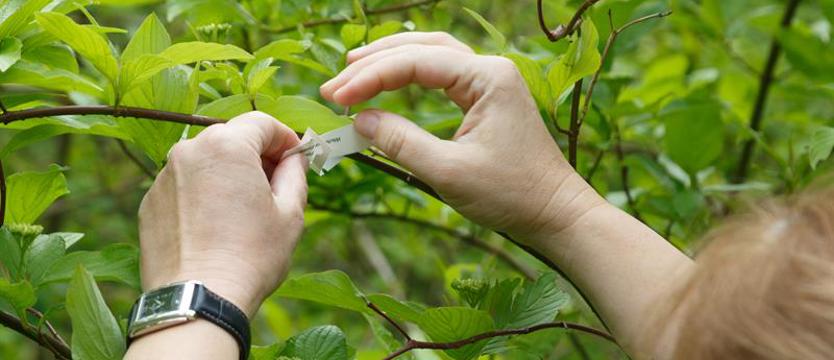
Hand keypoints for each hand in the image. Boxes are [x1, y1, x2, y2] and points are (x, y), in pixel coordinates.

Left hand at [137, 111, 307, 316]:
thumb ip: (295, 174)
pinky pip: (185, 186)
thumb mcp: (290, 213)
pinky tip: (217, 227)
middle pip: (232, 139)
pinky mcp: (150, 203)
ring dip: (228, 176)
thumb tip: (295, 159)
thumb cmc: (251, 256)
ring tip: (244, 213)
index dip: (286, 139)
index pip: (262, 123)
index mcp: (227, 146)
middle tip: (276, 187)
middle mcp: (189, 151)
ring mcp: (164, 177)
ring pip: (206, 163)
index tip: (297, 160)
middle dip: (256, 156)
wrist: (198, 299)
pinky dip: (203, 196)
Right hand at [320, 32, 604, 244]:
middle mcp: (490, 70)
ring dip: (392, 60)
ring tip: (353, 69)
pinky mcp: (487, 98)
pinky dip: (412, 73)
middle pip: (422, 48)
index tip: (337, 98)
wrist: (555, 213)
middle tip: (334, 86)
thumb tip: (360, 120)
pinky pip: (443, 73)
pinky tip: (390, 78)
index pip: (417, 63)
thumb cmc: (511, 195)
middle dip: (375, 64)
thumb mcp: (448, 172)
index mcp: (487, 78)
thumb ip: (401, 143)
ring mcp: (491, 81)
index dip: (371, 78)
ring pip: (433, 54)